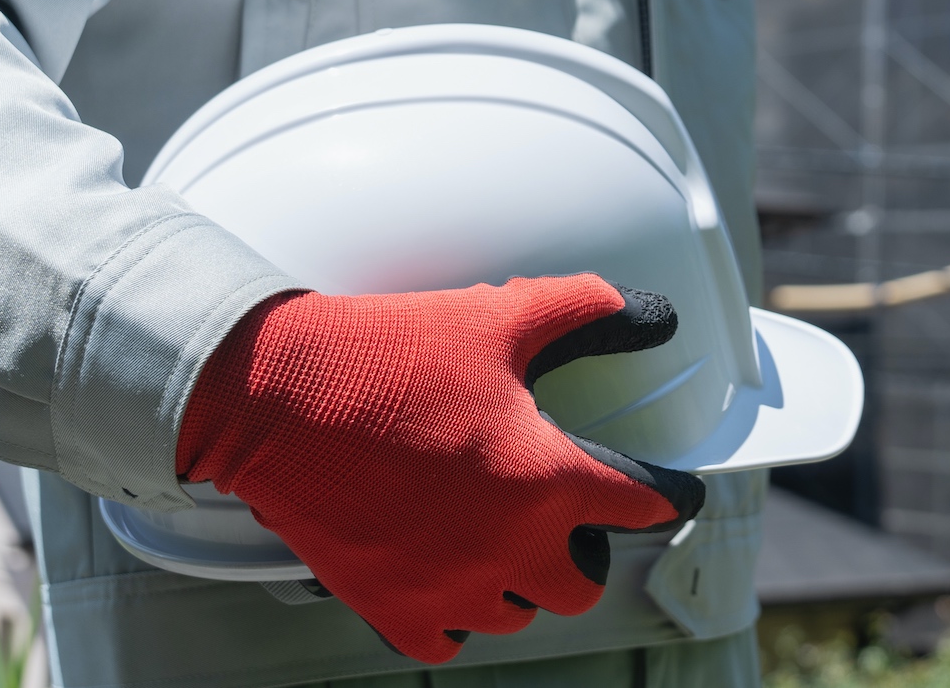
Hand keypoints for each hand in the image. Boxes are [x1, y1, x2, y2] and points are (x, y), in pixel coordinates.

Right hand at [176, 275, 703, 662]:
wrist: (275, 392)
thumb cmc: (387, 354)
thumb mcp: (500, 316)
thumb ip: (585, 309)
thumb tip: (649, 311)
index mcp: (547, 480)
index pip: (643, 506)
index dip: (666, 495)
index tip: (674, 496)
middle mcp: (508, 547)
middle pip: (582, 583)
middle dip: (584, 551)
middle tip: (567, 520)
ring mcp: (448, 586)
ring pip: (515, 614)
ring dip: (519, 582)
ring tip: (502, 541)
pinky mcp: (390, 607)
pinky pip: (446, 640)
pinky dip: (454, 617)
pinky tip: (450, 579)